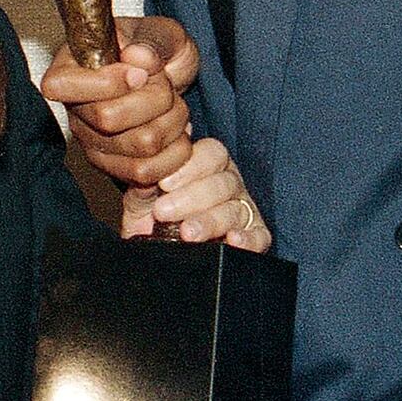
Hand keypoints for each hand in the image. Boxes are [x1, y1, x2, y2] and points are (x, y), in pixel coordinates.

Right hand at [38, 16, 199, 186]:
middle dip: (155, 99)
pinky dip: (174, 152)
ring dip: (171, 123)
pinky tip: (176, 132)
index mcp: (70, 66)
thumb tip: (137, 57)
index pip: (61, 86)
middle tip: (166, 85)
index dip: (106, 83)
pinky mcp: (113, 166)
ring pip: (137, 146)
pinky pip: (145, 172)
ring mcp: (91, 141)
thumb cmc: (157, 49)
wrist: (171, 78)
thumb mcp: (162, 32)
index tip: (140, 73)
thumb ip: (152, 39)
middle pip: (108, 118)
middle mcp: (73, 108)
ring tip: (175, 107)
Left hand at [118, 137, 270, 249]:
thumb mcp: (142, 195)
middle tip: (163, 212)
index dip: (190, 167)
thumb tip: (153, 165)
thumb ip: (146, 179)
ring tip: (186, 233)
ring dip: (210, 221)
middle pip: (223, 183)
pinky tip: (231, 240)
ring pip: (235, 210)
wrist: (151, 247)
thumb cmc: (150, 213)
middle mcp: (230, 183)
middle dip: (192, 198)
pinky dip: (249, 239)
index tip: (164, 184)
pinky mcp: (254, 236)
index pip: (211, 153)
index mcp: (208, 163)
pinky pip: (259, 236)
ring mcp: (244, 209)